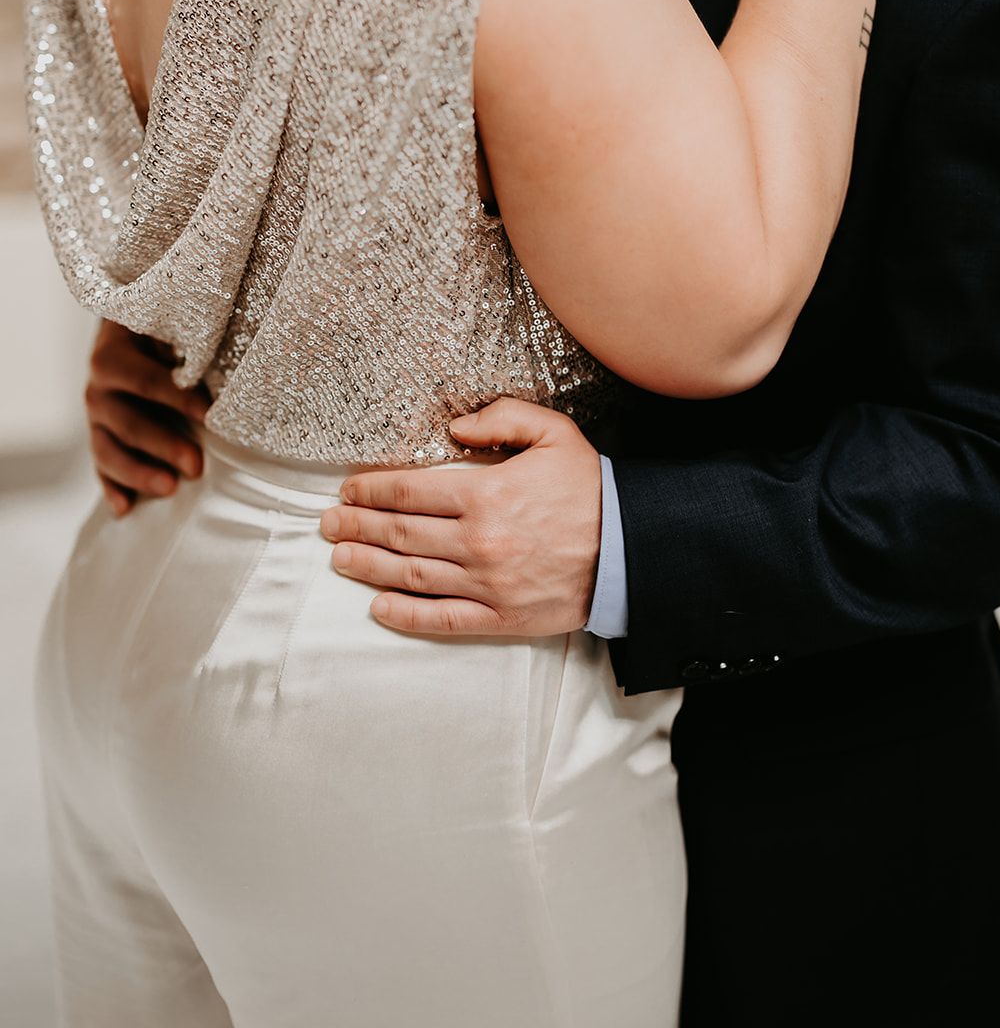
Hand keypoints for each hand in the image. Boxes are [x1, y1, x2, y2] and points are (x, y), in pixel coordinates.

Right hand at [86, 320, 208, 517]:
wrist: (127, 333)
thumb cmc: (160, 329)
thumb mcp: (167, 326)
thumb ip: (184, 342)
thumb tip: (216, 361)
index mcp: (112, 356)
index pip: (145, 380)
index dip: (177, 398)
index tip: (210, 416)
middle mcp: (97, 388)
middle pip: (128, 423)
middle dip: (163, 446)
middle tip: (196, 465)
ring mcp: (95, 418)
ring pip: (108, 451)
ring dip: (138, 473)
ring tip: (170, 488)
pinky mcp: (99, 438)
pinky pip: (101, 467)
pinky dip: (112, 488)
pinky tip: (125, 509)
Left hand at [321, 399, 602, 635]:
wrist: (632, 549)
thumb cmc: (591, 488)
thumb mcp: (554, 433)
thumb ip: (502, 418)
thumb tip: (455, 427)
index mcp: (486, 494)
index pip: (410, 492)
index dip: (372, 491)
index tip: (349, 491)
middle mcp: (479, 542)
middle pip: (401, 534)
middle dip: (358, 527)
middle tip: (328, 524)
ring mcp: (487, 584)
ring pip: (411, 575)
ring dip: (368, 566)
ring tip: (339, 559)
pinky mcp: (501, 617)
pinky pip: (443, 620)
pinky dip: (406, 615)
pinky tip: (379, 607)